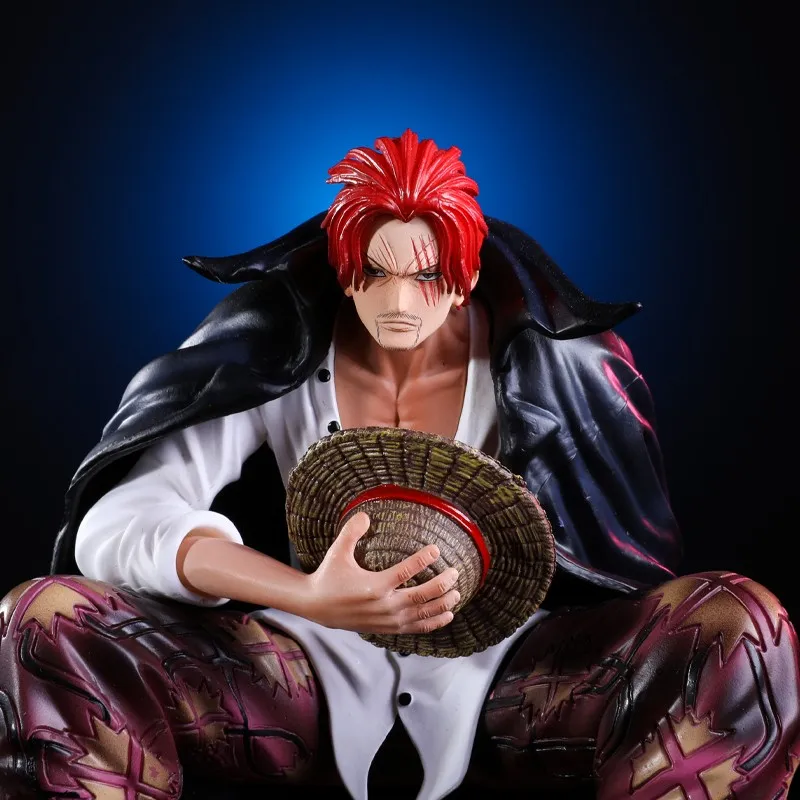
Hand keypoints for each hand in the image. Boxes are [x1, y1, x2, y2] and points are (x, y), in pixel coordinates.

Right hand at [303, 512, 459, 634]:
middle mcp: (384, 605)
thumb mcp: (337, 552)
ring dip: (442, 605)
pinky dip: (433, 623)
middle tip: (455, 573)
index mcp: (374, 586)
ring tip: (457, 594)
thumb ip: (351, 532)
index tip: (437, 549)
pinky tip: (447, 616)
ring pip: (422, 615)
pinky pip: (416, 627)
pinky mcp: (387, 628)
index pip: (405, 571)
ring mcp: (387, 619)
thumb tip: (366, 514)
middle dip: (442, 585)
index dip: (423, 560)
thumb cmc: (329, 577)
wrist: (317, 606)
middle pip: (421, 596)